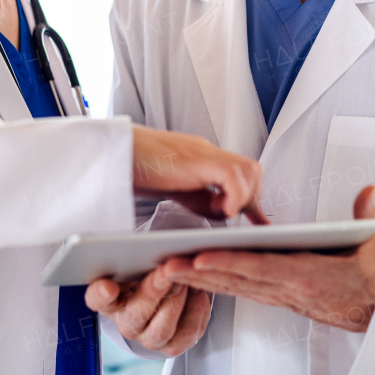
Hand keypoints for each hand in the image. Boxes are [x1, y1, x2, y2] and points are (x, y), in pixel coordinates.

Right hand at [86, 260, 210, 355]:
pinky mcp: (173, 346)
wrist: (164, 294)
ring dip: (176, 302)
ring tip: (184, 281)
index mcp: (109, 301)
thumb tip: (142, 250)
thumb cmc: (145, 274)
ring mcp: (149, 338)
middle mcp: (126, 324)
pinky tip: (198, 292)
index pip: (97, 300)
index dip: (101, 295)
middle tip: (164, 272)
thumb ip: (132, 259)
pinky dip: (196, 312)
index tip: (107, 286)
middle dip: (152, 292)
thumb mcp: (134, 264)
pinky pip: (187, 334)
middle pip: (135, 315)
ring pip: (163, 328)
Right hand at [132, 125, 265, 220]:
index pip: (242, 174)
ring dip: (241, 196)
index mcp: (203, 158)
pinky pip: (232, 174)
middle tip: (227, 213)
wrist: (113, 152)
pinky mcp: (195, 158)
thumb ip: (202, 199)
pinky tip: (219, 207)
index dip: (253, 199)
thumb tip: (226, 213)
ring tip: (219, 210)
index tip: (261, 222)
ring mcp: (203, 152)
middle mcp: (207, 152)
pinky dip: (233, 195)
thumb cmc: (135, 170)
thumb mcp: (178, 190)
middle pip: (252, 170)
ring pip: (248, 170)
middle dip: (250, 197)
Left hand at [166, 185, 374, 331]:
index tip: (201, 255)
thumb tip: (370, 191)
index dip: (228, 263)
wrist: (373, 315)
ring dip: (198, 279)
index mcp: (307, 277)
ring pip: (230, 286)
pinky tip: (190, 274)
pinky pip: (236, 289)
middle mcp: (285, 289)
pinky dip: (212, 282)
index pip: (260, 269)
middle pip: (235, 280)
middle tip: (165, 264)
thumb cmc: (371, 281)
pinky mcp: (272, 296)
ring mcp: (276, 295)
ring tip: (166, 268)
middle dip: (198, 273)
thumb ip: (371, 219)